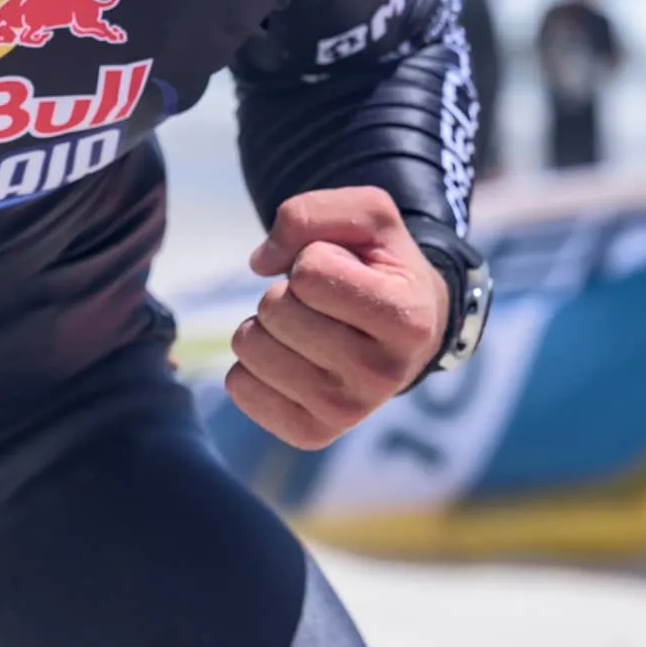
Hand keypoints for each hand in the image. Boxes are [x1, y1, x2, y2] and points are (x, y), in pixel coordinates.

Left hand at [225, 187, 446, 448]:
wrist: (406, 331)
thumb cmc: (381, 266)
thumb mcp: (368, 216)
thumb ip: (312, 212)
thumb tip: (259, 264)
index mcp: (405, 318)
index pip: (310, 272)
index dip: (314, 257)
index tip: (345, 271)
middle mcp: (381, 375)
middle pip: (274, 309)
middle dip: (286, 291)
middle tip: (320, 303)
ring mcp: (346, 412)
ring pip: (250, 346)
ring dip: (266, 325)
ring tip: (305, 328)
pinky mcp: (311, 434)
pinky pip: (239, 386)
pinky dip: (253, 363)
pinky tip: (291, 359)